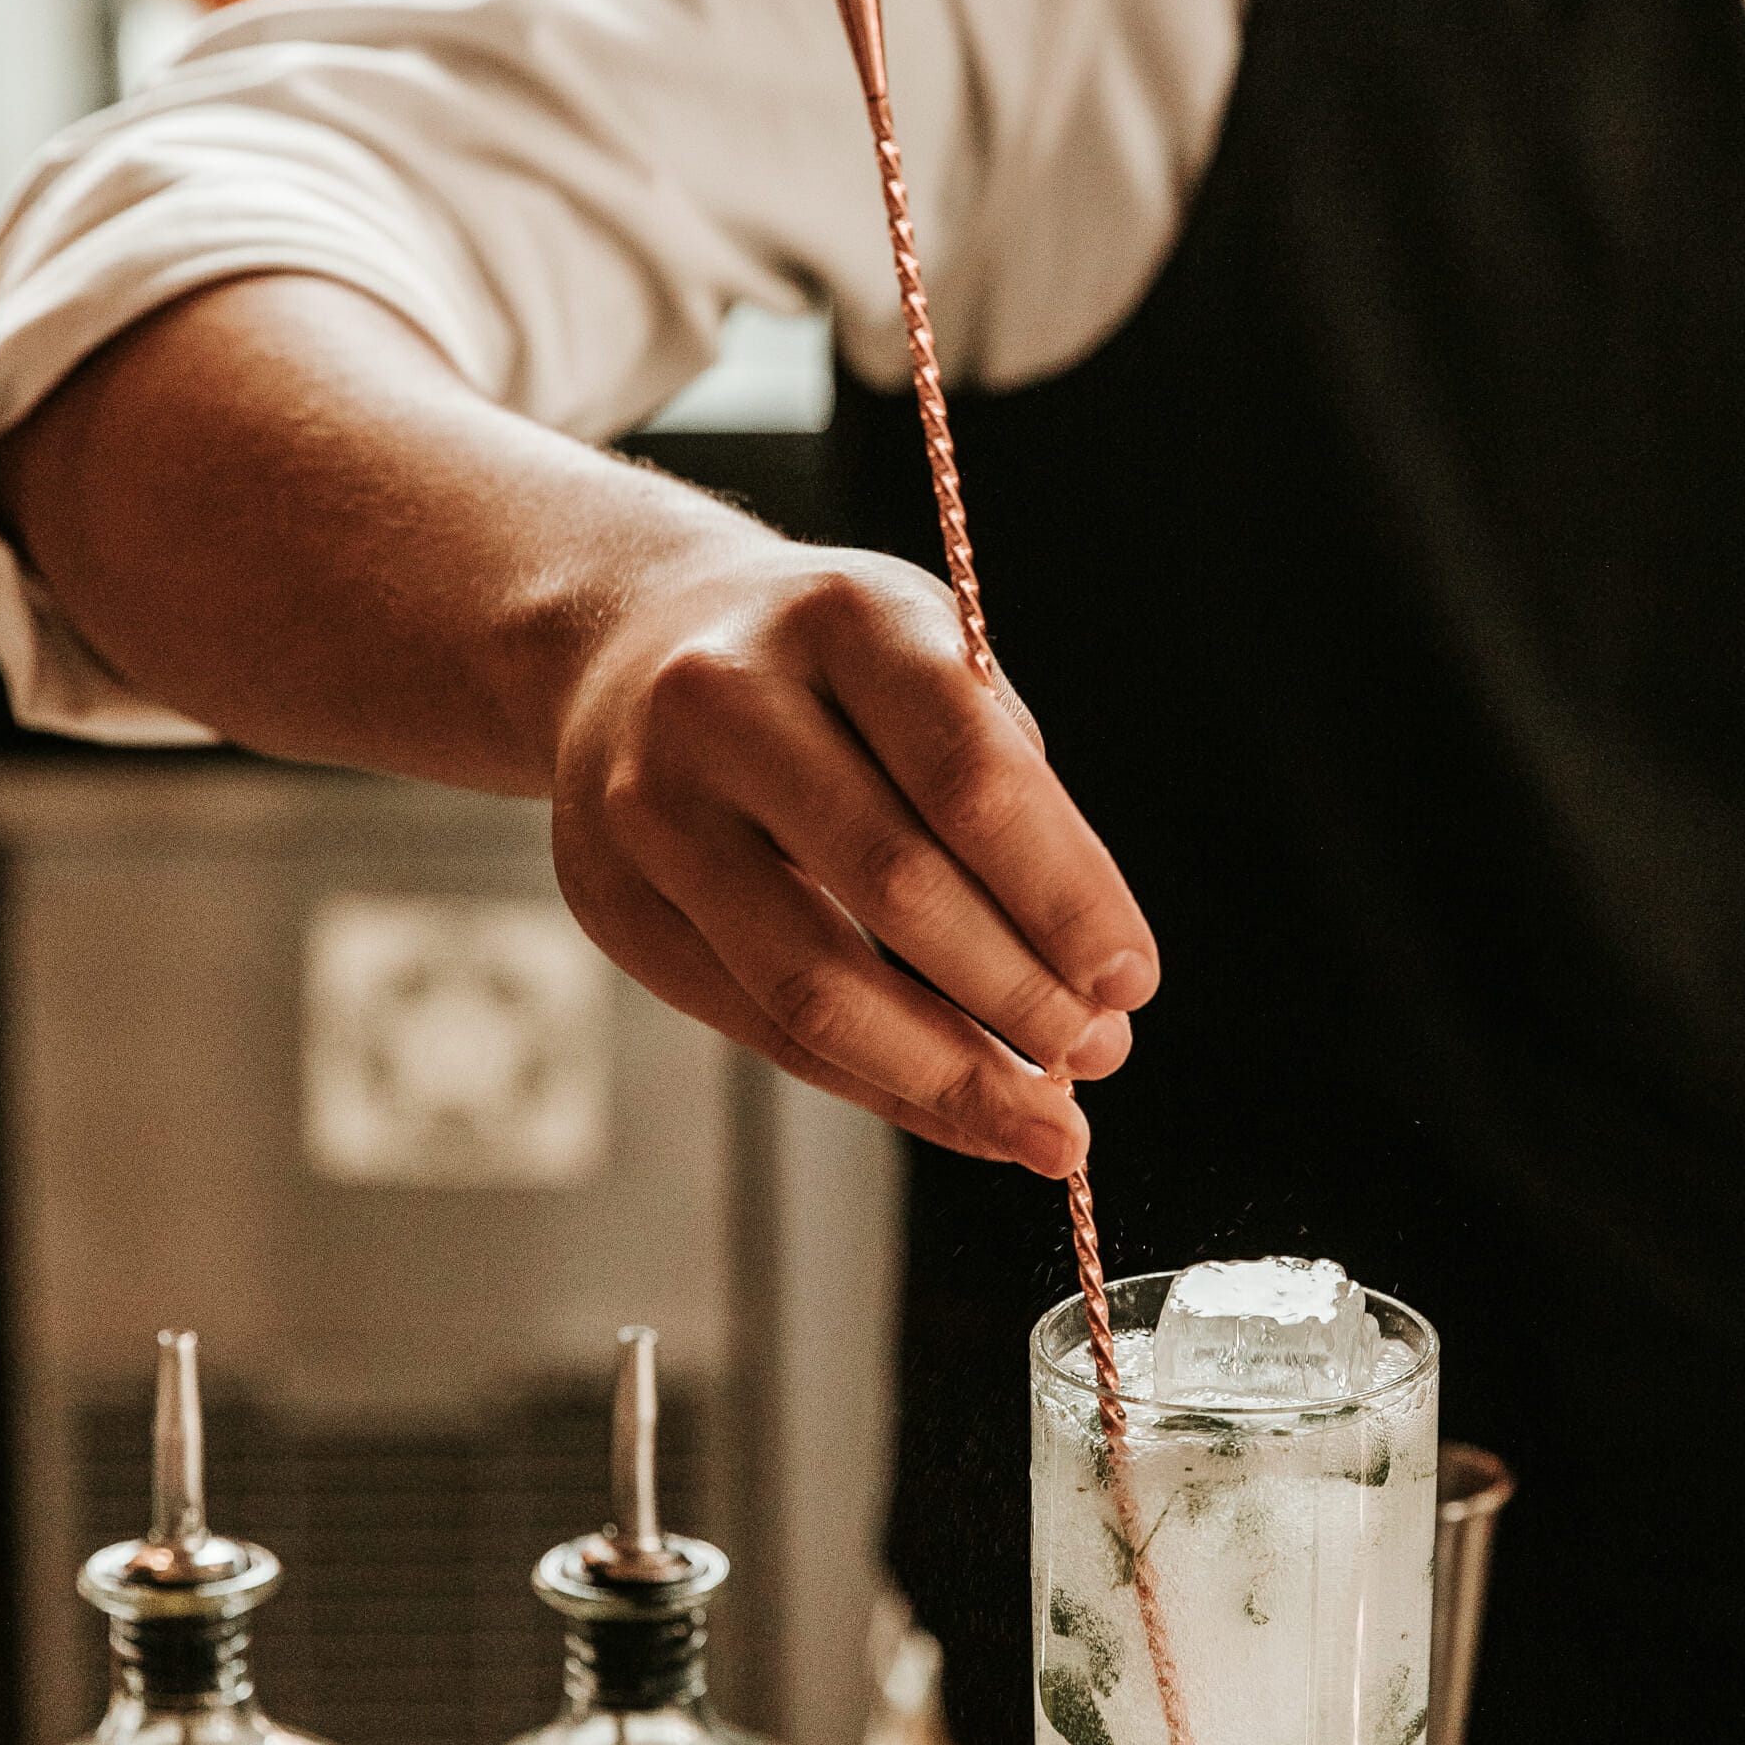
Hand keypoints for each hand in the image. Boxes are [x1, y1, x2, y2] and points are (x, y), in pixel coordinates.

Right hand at [549, 536, 1156, 1173]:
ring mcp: (650, 808)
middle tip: (1101, 1055)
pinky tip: (956, 1111)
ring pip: (814, 982)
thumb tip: (1090, 982)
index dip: (1064, 895)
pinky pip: (760, 1027)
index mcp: (841, 618)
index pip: (971, 778)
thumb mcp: (928, 662)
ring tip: (1046, 1125)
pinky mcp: (612, 905)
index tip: (1131, 980)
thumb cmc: (824, 671)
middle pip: (894, 882)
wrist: (625, 647)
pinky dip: (875, 1083)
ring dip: (949, 1072)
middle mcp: (725, 702)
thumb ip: (1008, 793)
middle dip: (1018, 991)